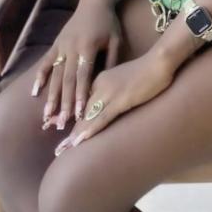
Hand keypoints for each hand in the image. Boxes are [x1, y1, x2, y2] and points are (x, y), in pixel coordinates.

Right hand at [31, 0, 122, 129]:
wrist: (93, 2)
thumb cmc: (108, 22)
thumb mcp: (116, 40)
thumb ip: (112, 61)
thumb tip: (107, 84)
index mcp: (88, 47)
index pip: (84, 76)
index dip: (81, 96)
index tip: (79, 114)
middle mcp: (72, 48)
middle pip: (67, 80)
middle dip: (64, 103)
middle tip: (61, 123)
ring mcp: (61, 46)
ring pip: (55, 75)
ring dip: (52, 96)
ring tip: (47, 116)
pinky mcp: (55, 44)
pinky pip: (46, 63)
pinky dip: (40, 77)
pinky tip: (34, 93)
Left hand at [53, 51, 174, 155]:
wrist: (159, 61)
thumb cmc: (146, 70)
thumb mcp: (125, 78)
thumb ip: (114, 88)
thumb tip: (108, 103)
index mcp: (100, 79)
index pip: (80, 99)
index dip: (67, 113)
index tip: (53, 123)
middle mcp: (100, 85)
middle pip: (80, 109)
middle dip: (65, 126)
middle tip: (53, 143)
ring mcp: (109, 93)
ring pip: (87, 116)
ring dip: (74, 135)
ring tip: (61, 150)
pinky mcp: (121, 100)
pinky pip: (102, 117)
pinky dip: (89, 130)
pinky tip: (80, 141)